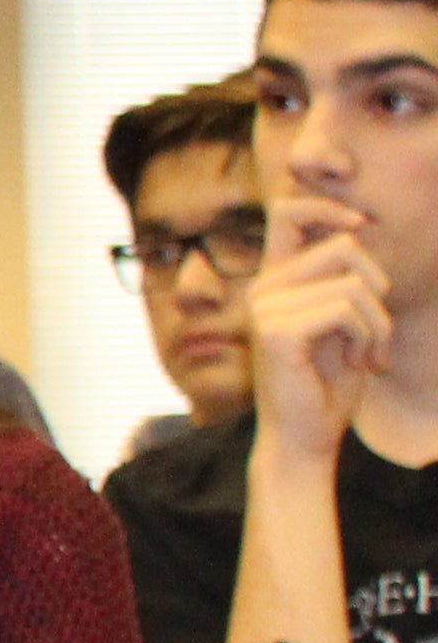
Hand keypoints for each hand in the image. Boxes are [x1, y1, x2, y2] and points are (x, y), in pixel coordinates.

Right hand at [249, 195, 391, 461]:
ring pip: (355, 285)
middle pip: (345, 248)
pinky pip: (346, 310)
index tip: (360, 224)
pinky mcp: (278, 332)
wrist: (306, 437)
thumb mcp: (342, 321)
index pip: (288, 212)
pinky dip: (368, 337)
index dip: (327, 205)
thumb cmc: (328, 383)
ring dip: (379, 324)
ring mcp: (266, 309)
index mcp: (274, 280)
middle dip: (379, 289)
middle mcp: (263, 288)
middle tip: (377, 332)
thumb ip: (343, 279)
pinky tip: (361, 362)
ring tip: (369, 353)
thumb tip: (356, 233)